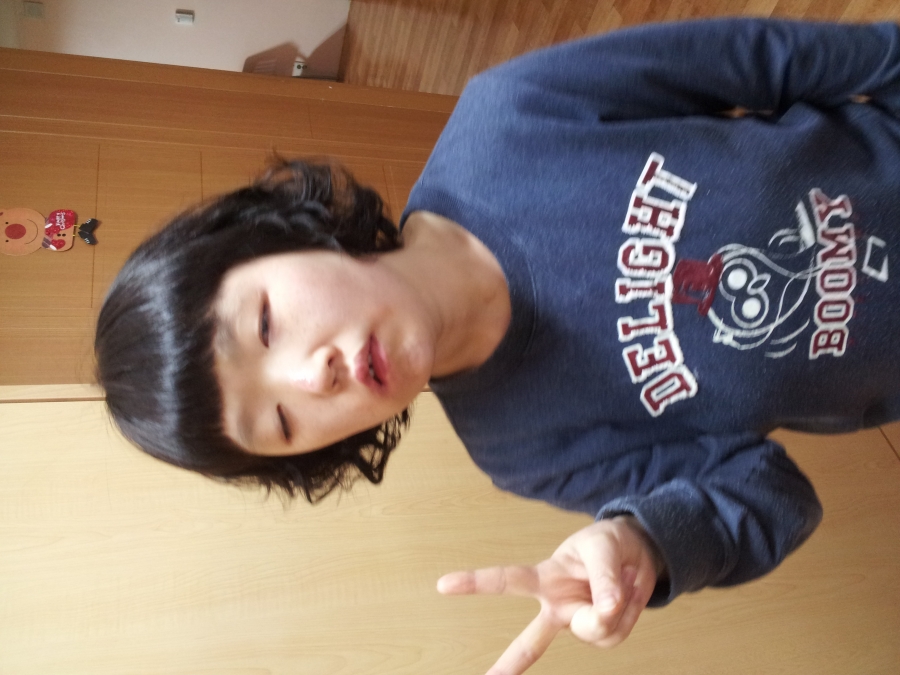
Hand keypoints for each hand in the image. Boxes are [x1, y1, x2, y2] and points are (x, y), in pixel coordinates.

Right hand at [437, 516, 664, 674]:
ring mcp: (577, 622)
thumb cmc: (607, 544)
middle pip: (530, 640)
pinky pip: (616, 632)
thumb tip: (607, 610)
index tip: (442, 585)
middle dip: (509, 663)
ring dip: (615, 607)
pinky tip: (625, 598)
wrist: (635, 553)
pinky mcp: (600, 633)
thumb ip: (603, 579)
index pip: (506, 580)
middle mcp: (555, 605)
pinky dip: (627, 614)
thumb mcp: (604, 549)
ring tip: (619, 582)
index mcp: (545, 576)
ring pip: (593, 630)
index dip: (474, 582)